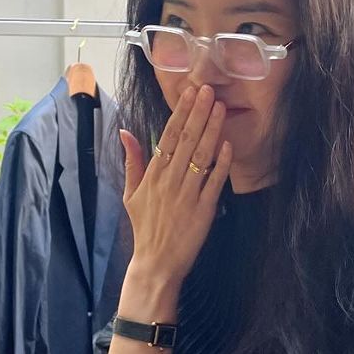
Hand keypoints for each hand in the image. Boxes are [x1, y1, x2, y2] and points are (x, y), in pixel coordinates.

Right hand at [119, 84, 231, 287]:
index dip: (180, 113)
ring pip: (202, 156)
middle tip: (208, 90)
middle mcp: (169, 181)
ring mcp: (188, 195)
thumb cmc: (144, 227)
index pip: (167, 136)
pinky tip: (228, 144)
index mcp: (152, 175)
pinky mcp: (204, 210)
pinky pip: (215, 182)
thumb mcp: (130, 194)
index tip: (189, 92)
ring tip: (219, 108)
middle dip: (198, 113)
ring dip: (211, 130)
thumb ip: (131, 161)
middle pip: (186, 141)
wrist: (156, 263)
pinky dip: (222, 163)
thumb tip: (125, 132)